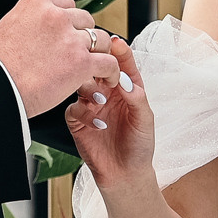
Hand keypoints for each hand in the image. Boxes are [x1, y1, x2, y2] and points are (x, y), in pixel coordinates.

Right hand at [0, 0, 116, 115]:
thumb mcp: (12, 24)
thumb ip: (37, 10)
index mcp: (37, 3)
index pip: (67, 4)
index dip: (70, 22)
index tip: (67, 35)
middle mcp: (56, 16)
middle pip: (86, 20)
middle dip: (84, 37)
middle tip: (77, 53)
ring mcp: (70, 38)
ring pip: (101, 39)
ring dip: (100, 52)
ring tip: (96, 66)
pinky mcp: (81, 62)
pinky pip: (108, 62)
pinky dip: (111, 72)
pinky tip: (108, 79)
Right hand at [64, 33, 152, 185]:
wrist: (125, 174)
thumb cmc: (139, 146)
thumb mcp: (145, 119)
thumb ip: (136, 96)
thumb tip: (124, 78)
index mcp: (126, 88)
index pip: (121, 64)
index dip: (119, 52)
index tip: (116, 43)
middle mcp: (107, 93)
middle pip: (97, 69)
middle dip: (98, 64)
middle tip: (100, 65)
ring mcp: (91, 105)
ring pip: (81, 84)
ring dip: (89, 88)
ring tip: (101, 100)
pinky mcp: (78, 121)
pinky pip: (73, 108)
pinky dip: (83, 112)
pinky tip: (98, 123)